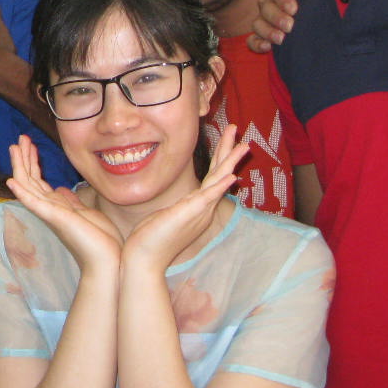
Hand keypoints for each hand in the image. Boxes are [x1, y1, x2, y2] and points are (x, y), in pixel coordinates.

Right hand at [7, 134, 121, 269]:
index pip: (39, 181)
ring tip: (15, 147)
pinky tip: (11, 181)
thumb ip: (71, 201)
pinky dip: (22, 192)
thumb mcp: (85, 213)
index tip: (30, 145)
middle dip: (24, 158)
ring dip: (21, 165)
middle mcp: (49, 209)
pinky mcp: (54, 218)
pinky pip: (34, 203)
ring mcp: (49, 213)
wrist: (107, 261)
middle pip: (30, 179)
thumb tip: (61, 190)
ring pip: (29, 185)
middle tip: (19, 139)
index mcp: (56, 206)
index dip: (33, 162)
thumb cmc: (99, 240)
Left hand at [123, 125, 247, 269]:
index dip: (220, 157)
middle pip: (220, 172)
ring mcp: (200, 211)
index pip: (213, 176)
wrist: (144, 259)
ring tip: (243, 143)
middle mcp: (203, 208)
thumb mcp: (163, 216)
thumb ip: (172, 208)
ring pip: (219, 179)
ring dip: (231, 160)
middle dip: (228, 149)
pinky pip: (210, 196)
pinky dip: (221, 185)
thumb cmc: (149, 240)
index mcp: (197, 206)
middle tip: (235, 127)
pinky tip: (233, 174)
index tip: (226, 139)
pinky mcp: (192, 213)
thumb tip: (169, 204)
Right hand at [246, 0, 301, 53]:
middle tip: (289, 26)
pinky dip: (257, 43)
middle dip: (276, 16)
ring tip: (281, 39)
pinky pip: (253, 40)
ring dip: (267, 31)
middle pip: (264, 5)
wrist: (327, 19)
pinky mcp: (265, 36)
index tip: (294, 9)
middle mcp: (271, 2)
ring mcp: (266, 20)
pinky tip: (267, 47)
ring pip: (257, 23)